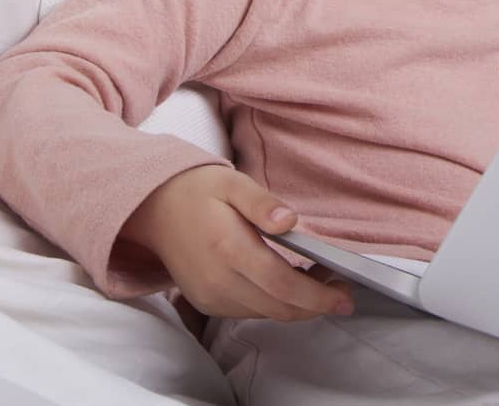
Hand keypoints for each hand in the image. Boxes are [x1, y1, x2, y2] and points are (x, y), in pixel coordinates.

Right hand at [122, 164, 354, 320]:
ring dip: (297, 306)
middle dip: (316, 305)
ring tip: (320, 283)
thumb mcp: (233, 183)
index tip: (345, 295)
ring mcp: (209, 296)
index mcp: (229, 249)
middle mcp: (218, 281)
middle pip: (279, 308)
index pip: (283, 285)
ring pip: (266, 314)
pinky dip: (275, 305)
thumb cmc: (198, 191)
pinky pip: (249, 312)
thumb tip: (290, 222)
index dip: (318, 296)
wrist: (153, 207)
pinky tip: (289, 285)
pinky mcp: (205, 302)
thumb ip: (263, 204)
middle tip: (342, 291)